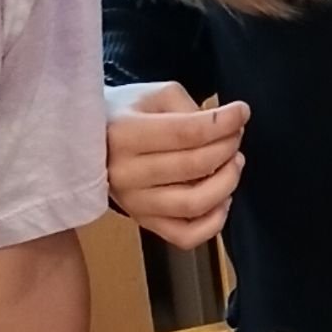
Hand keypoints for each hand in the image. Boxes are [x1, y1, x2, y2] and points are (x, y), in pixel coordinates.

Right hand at [106, 83, 245, 250]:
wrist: (90, 144)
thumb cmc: (126, 116)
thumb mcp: (153, 96)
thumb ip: (189, 108)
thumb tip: (226, 128)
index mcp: (124, 134)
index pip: (187, 133)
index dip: (223, 124)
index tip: (241, 112)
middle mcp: (125, 173)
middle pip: (195, 165)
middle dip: (228, 147)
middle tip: (235, 136)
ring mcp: (134, 203)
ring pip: (194, 203)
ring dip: (227, 182)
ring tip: (233, 163)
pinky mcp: (144, 223)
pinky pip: (187, 236)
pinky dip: (214, 221)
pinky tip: (222, 199)